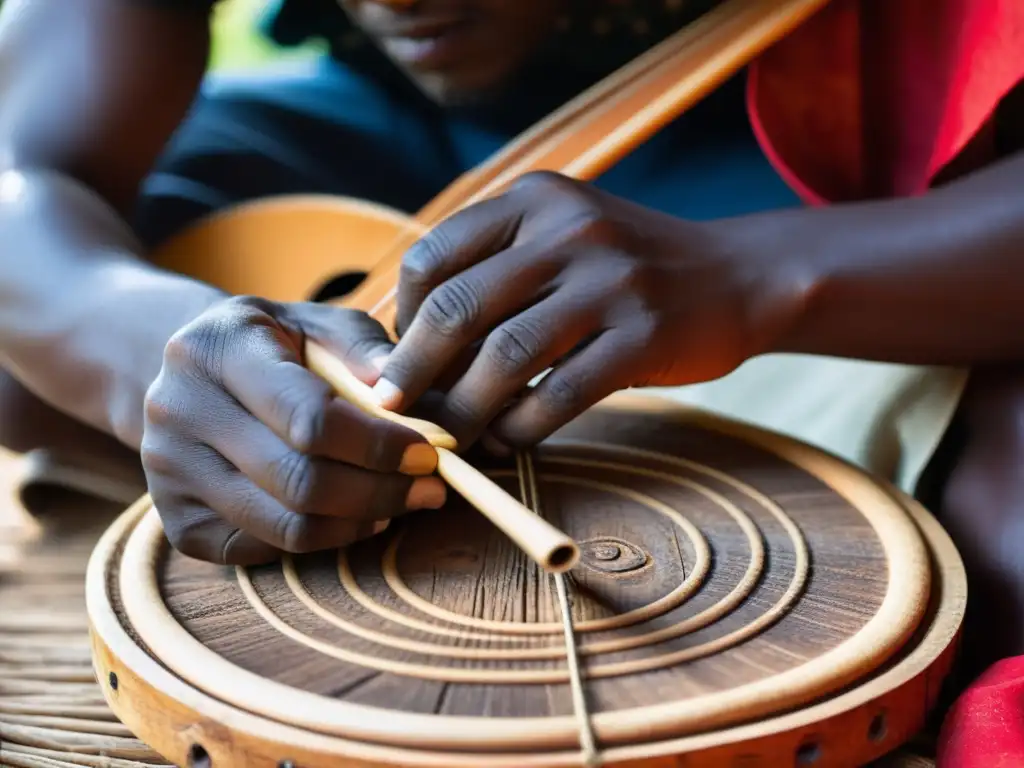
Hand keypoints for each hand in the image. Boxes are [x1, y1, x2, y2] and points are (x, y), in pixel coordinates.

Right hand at [141, 296, 446, 565]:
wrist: (187, 372)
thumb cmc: (273, 345)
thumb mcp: (316, 324)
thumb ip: (363, 349)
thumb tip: (405, 396)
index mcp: (217, 349)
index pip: (309, 418)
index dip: (379, 446)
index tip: (427, 454)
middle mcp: (178, 411)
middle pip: (300, 482)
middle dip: (381, 492)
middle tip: (430, 490)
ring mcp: (168, 474)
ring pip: (286, 527)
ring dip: (359, 523)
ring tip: (399, 503)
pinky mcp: (177, 523)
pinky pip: (265, 550)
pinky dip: (321, 539)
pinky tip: (349, 514)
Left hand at [375, 171, 809, 448]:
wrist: (738, 276)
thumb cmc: (630, 269)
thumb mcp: (564, 234)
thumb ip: (497, 267)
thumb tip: (412, 343)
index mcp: (535, 200)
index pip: (436, 256)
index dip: (404, 317)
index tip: (398, 359)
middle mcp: (569, 229)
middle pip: (460, 307)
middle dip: (414, 370)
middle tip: (395, 411)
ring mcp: (610, 280)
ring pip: (505, 356)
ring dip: (466, 409)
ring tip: (451, 438)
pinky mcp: (643, 334)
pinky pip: (561, 392)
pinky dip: (523, 425)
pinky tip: (509, 440)